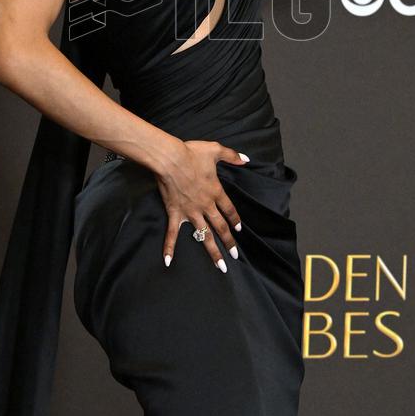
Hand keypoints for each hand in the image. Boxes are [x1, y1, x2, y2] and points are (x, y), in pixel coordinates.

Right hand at [156, 139, 249, 271]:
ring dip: (213, 251)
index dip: (235, 220)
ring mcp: (190, 212)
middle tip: (235, 255)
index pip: (229, 210)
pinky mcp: (175, 213)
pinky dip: (170, 247)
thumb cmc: (191, 153)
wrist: (169, 159)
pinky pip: (172, 234)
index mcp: (215, 192)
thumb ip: (231, 155)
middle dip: (229, 242)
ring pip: (204, 235)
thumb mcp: (215, 150)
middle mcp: (205, 205)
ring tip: (220, 266)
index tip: (239, 230)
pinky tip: (169, 261)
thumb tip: (246, 159)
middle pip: (220, 227)